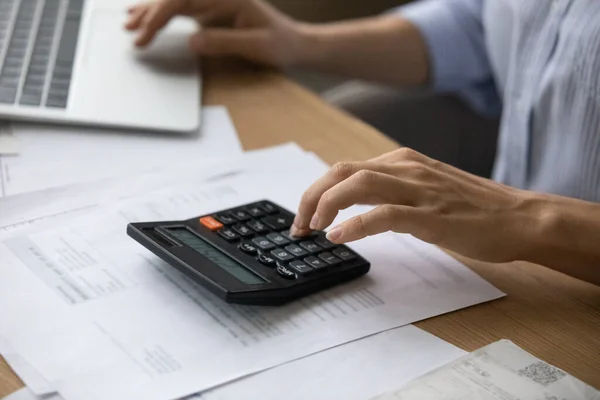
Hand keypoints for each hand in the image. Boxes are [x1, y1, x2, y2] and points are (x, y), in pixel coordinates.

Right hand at [125, 0, 304, 66]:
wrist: (294, 43)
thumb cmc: (280, 43)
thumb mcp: (256, 46)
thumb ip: (225, 42)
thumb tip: (193, 42)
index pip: (184, 0)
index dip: (161, 15)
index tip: (146, 33)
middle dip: (150, 13)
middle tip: (132, 33)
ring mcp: (212, 2)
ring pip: (173, 1)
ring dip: (150, 11)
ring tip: (128, 23)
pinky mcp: (210, 13)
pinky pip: (180, 10)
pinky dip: (161, 15)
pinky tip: (145, 17)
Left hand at [291, 148, 542, 263]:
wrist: (519, 217)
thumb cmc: (473, 208)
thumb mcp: (425, 188)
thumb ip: (393, 191)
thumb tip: (357, 206)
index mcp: (403, 161)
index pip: (345, 168)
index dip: (317, 191)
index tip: (305, 216)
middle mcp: (406, 169)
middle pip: (342, 171)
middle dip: (312, 196)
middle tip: (298, 225)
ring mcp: (419, 190)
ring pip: (358, 183)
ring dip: (326, 205)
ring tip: (312, 229)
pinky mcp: (432, 215)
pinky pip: (384, 213)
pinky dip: (355, 224)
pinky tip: (338, 236)